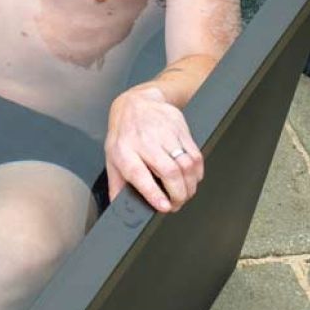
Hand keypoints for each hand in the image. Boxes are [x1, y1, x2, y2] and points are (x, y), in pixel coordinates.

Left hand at [104, 85, 203, 212]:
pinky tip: (192, 178)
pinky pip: (195, 155)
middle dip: (178, 194)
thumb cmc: (123, 134)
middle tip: (177, 203)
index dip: (154, 193)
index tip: (165, 206)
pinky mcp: (180, 128)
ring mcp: (164, 133)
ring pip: (185, 164)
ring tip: (185, 194)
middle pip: (169, 171)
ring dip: (189, 186)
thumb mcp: (111, 157)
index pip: (139, 174)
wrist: (136, 102)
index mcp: (124, 151)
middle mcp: (144, 141)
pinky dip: (197, 172)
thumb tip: (119, 207)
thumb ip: (116, 184)